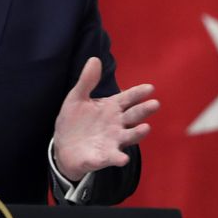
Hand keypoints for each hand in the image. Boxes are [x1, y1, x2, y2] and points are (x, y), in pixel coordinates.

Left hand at [53, 57, 159, 180]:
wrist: (63, 147)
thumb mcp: (77, 98)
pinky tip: (122, 158)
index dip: (138, 93)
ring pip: (128, 137)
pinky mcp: (103, 157)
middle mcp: (116, 124)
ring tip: (146, 128)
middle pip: (133, 116)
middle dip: (143, 110)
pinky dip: (118, 158)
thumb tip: (94, 59)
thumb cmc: (74, 121)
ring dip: (137, 133)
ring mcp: (112, 141)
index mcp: (111, 107)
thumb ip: (87, 81)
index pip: (127, 98)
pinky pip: (112, 157)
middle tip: (154, 104)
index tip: (149, 88)